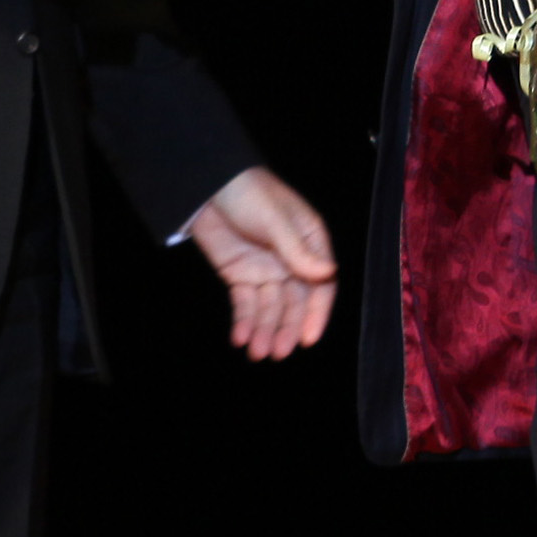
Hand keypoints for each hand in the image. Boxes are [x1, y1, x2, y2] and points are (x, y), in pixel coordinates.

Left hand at [186, 166, 336, 360]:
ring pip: (270, 308)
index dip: (316, 313)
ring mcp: (266, 270)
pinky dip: (244, 321)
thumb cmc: (251, 194)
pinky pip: (246, 304)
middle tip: (277, 352)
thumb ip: (298, 250)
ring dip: (265, 330)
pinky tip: (240, 338)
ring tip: (257, 352)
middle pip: (295, 302)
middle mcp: (292, 261)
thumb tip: (329, 273)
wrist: (208, 185)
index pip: (321, 285)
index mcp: (310, 243)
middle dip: (286, 328)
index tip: (308, 339)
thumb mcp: (276, 220)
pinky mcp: (240, 276)